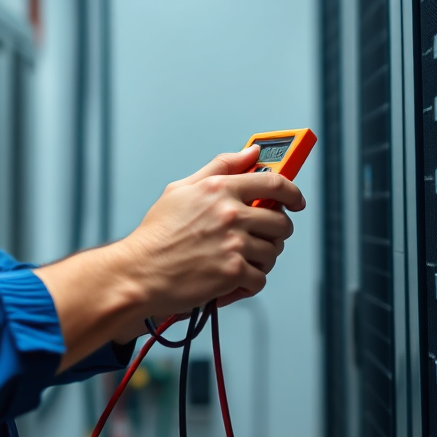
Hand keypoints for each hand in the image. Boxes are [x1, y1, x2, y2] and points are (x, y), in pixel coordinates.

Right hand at [116, 146, 304, 316]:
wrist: (139, 271)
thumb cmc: (157, 232)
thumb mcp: (182, 189)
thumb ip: (220, 166)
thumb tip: (251, 153)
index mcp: (219, 188)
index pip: (273, 182)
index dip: (292, 192)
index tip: (297, 201)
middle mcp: (230, 213)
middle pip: (281, 222)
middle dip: (276, 233)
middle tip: (260, 238)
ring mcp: (233, 243)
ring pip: (273, 252)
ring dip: (261, 259)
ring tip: (239, 260)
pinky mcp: (232, 272)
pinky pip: (260, 278)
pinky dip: (248, 283)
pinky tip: (230, 279)